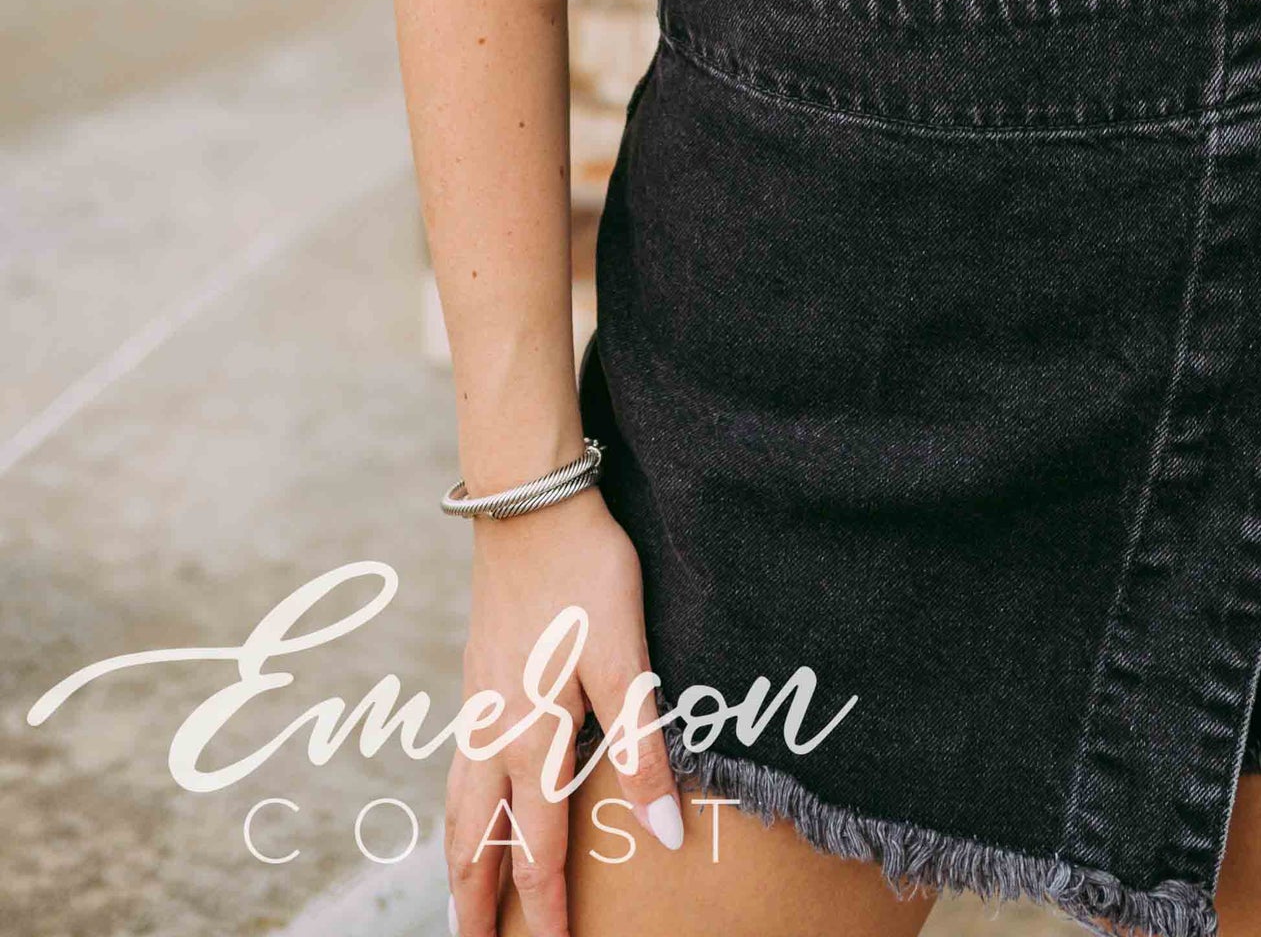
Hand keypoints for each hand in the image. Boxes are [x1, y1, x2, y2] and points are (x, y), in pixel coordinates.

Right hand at [445, 487, 684, 936]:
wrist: (529, 502)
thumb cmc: (585, 574)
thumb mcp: (627, 658)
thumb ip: (643, 747)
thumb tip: (663, 834)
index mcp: (532, 739)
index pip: (538, 848)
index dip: (547, 907)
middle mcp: (494, 731)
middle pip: (476, 838)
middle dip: (476, 900)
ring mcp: (479, 703)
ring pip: (460, 803)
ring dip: (461, 858)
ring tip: (461, 898)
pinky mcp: (479, 675)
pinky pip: (460, 766)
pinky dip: (459, 807)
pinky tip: (470, 802)